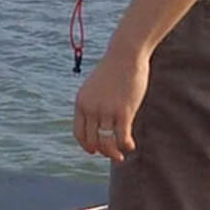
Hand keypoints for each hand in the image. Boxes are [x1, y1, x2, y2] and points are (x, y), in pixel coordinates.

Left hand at [73, 47, 147, 162]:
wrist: (125, 54)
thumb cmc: (113, 70)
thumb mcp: (96, 87)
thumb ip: (94, 103)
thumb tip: (100, 122)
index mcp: (81, 103)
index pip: (79, 133)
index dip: (86, 145)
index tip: (94, 151)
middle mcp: (91, 109)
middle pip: (92, 140)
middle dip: (102, 151)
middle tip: (113, 155)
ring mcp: (106, 111)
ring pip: (107, 141)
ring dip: (115, 151)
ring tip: (122, 154)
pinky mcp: (123, 112)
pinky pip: (121, 137)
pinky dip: (125, 145)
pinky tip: (131, 146)